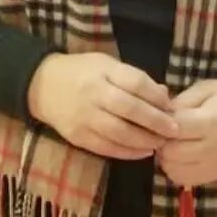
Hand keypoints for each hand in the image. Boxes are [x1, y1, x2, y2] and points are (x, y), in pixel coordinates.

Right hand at [27, 53, 179, 160]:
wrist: (42, 85)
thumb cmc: (81, 71)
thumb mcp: (106, 64)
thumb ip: (133, 78)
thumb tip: (164, 95)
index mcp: (103, 71)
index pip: (135, 83)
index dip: (156, 96)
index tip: (171, 106)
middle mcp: (94, 94)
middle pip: (130, 109)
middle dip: (156, 122)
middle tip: (174, 130)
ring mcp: (84, 117)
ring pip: (120, 133)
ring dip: (144, 140)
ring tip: (160, 143)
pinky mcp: (78, 137)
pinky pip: (107, 148)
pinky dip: (127, 152)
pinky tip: (142, 152)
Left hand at [157, 80, 216, 186]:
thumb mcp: (206, 88)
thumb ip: (182, 100)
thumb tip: (160, 113)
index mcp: (210, 122)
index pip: (174, 128)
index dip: (161, 121)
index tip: (161, 114)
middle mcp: (211, 148)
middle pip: (171, 152)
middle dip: (161, 140)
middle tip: (163, 130)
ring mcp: (212, 166)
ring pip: (174, 170)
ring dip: (166, 157)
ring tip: (172, 142)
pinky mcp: (212, 176)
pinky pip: (184, 180)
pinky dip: (175, 169)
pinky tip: (180, 155)